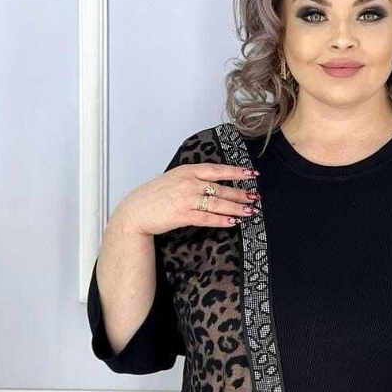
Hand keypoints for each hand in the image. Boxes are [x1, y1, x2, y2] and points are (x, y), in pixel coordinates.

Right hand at [111, 162, 261, 236]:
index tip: (252, 173)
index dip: (236, 171)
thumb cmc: (154, 196)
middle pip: (221, 188)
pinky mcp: (183, 215)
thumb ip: (192, 178)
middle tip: (256, 197)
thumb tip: (214, 183)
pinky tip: (234, 222)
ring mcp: (186, 199)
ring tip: (250, 211)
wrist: (135, 211)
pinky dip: (222, 220)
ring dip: (236, 208)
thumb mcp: (173, 179)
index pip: (217, 169)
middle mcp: (188, 183)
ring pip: (218, 203)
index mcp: (187, 171)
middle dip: (241, 193)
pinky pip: (208, 218)